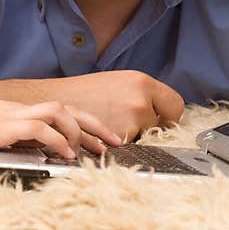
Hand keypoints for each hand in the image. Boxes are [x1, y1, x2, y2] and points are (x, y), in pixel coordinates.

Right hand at [0, 91, 121, 158]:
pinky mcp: (2, 126)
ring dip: (79, 132)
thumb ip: (9, 136)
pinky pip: (37, 128)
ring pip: (58, 112)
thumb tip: (30, 150)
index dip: (86, 123)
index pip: (61, 111)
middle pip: (68, 109)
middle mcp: (19, 109)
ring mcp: (11, 115)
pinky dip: (56, 140)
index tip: (104, 139)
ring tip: (92, 152)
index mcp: (17, 110)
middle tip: (116, 143)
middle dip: (96, 126)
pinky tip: (64, 154)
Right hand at [49, 70, 184, 142]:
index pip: (175, 105)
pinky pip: (130, 147)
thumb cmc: (83, 92)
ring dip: (133, 136)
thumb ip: (141, 94)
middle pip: (161, 124)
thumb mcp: (117, 83)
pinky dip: (120, 145)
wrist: (52, 101)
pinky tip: (104, 136)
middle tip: (128, 124)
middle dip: (148, 127)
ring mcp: (131, 119)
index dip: (168, 116)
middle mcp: (140, 99)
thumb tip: (161, 111)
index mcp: (142, 82)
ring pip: (145, 137)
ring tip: (110, 126)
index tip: (160, 121)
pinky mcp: (120, 138)